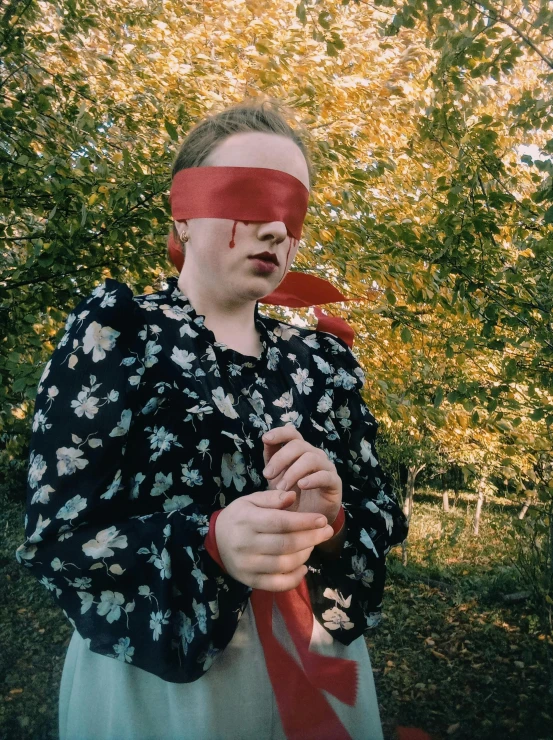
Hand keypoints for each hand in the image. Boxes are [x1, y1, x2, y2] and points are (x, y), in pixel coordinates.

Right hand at [215, 489, 334, 591]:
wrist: (214, 540)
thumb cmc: (238, 517)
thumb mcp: (250, 500)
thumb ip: (272, 497)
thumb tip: (293, 496)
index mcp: (247, 521)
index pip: (280, 522)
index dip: (304, 521)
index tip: (322, 519)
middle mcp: (246, 544)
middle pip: (286, 544)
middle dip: (311, 538)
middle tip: (327, 531)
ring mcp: (248, 565)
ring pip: (284, 564)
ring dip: (305, 555)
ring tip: (313, 545)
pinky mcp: (250, 580)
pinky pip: (277, 584)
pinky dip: (294, 578)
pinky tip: (304, 567)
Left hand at [261, 424, 342, 524]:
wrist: (305, 521)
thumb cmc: (290, 496)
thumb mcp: (276, 477)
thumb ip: (272, 458)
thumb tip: (266, 440)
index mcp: (299, 451)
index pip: (292, 433)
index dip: (279, 433)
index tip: (265, 439)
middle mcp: (314, 455)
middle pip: (298, 445)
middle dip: (280, 458)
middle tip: (267, 475)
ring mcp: (326, 467)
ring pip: (311, 459)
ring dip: (293, 472)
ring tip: (282, 488)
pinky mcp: (334, 482)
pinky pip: (325, 476)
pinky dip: (312, 479)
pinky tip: (302, 485)